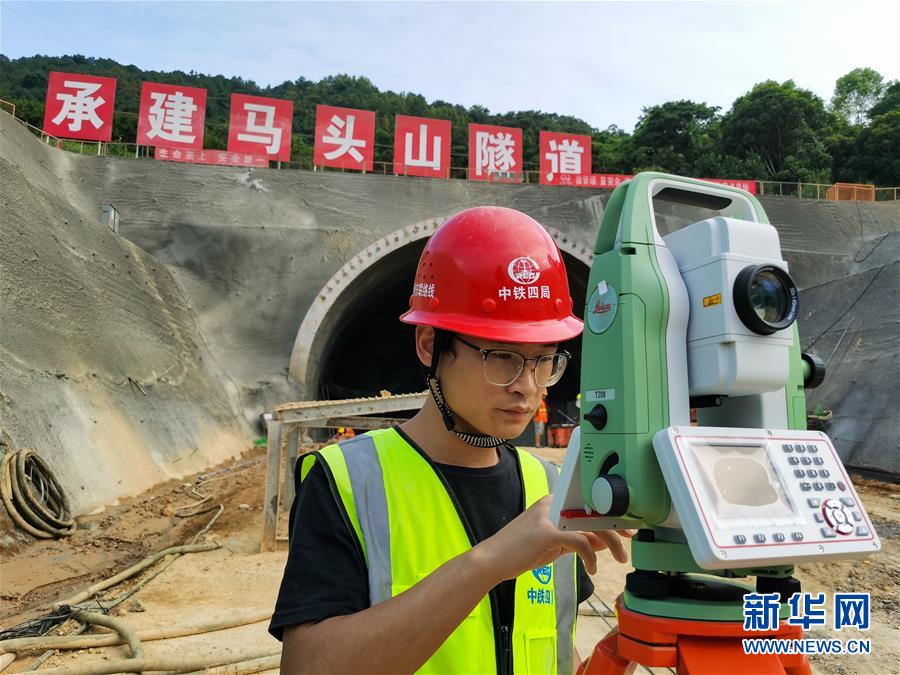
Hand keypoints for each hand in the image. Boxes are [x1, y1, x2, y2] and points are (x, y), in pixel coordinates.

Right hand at [475, 496, 631, 582]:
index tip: (624, 529)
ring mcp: (549, 516)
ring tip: (620, 558)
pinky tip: (592, 568)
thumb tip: (604, 540)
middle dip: (616, 526)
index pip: (588, 504)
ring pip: (592, 525)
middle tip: (629, 541)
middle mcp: (552, 503)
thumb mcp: (555, 543)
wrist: (492, 560)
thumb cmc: (521, 552)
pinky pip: (580, 542)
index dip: (610, 516)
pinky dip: (591, 556)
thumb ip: (577, 538)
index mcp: (553, 501)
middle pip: (594, 511)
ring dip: (611, 543)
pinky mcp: (547, 532)